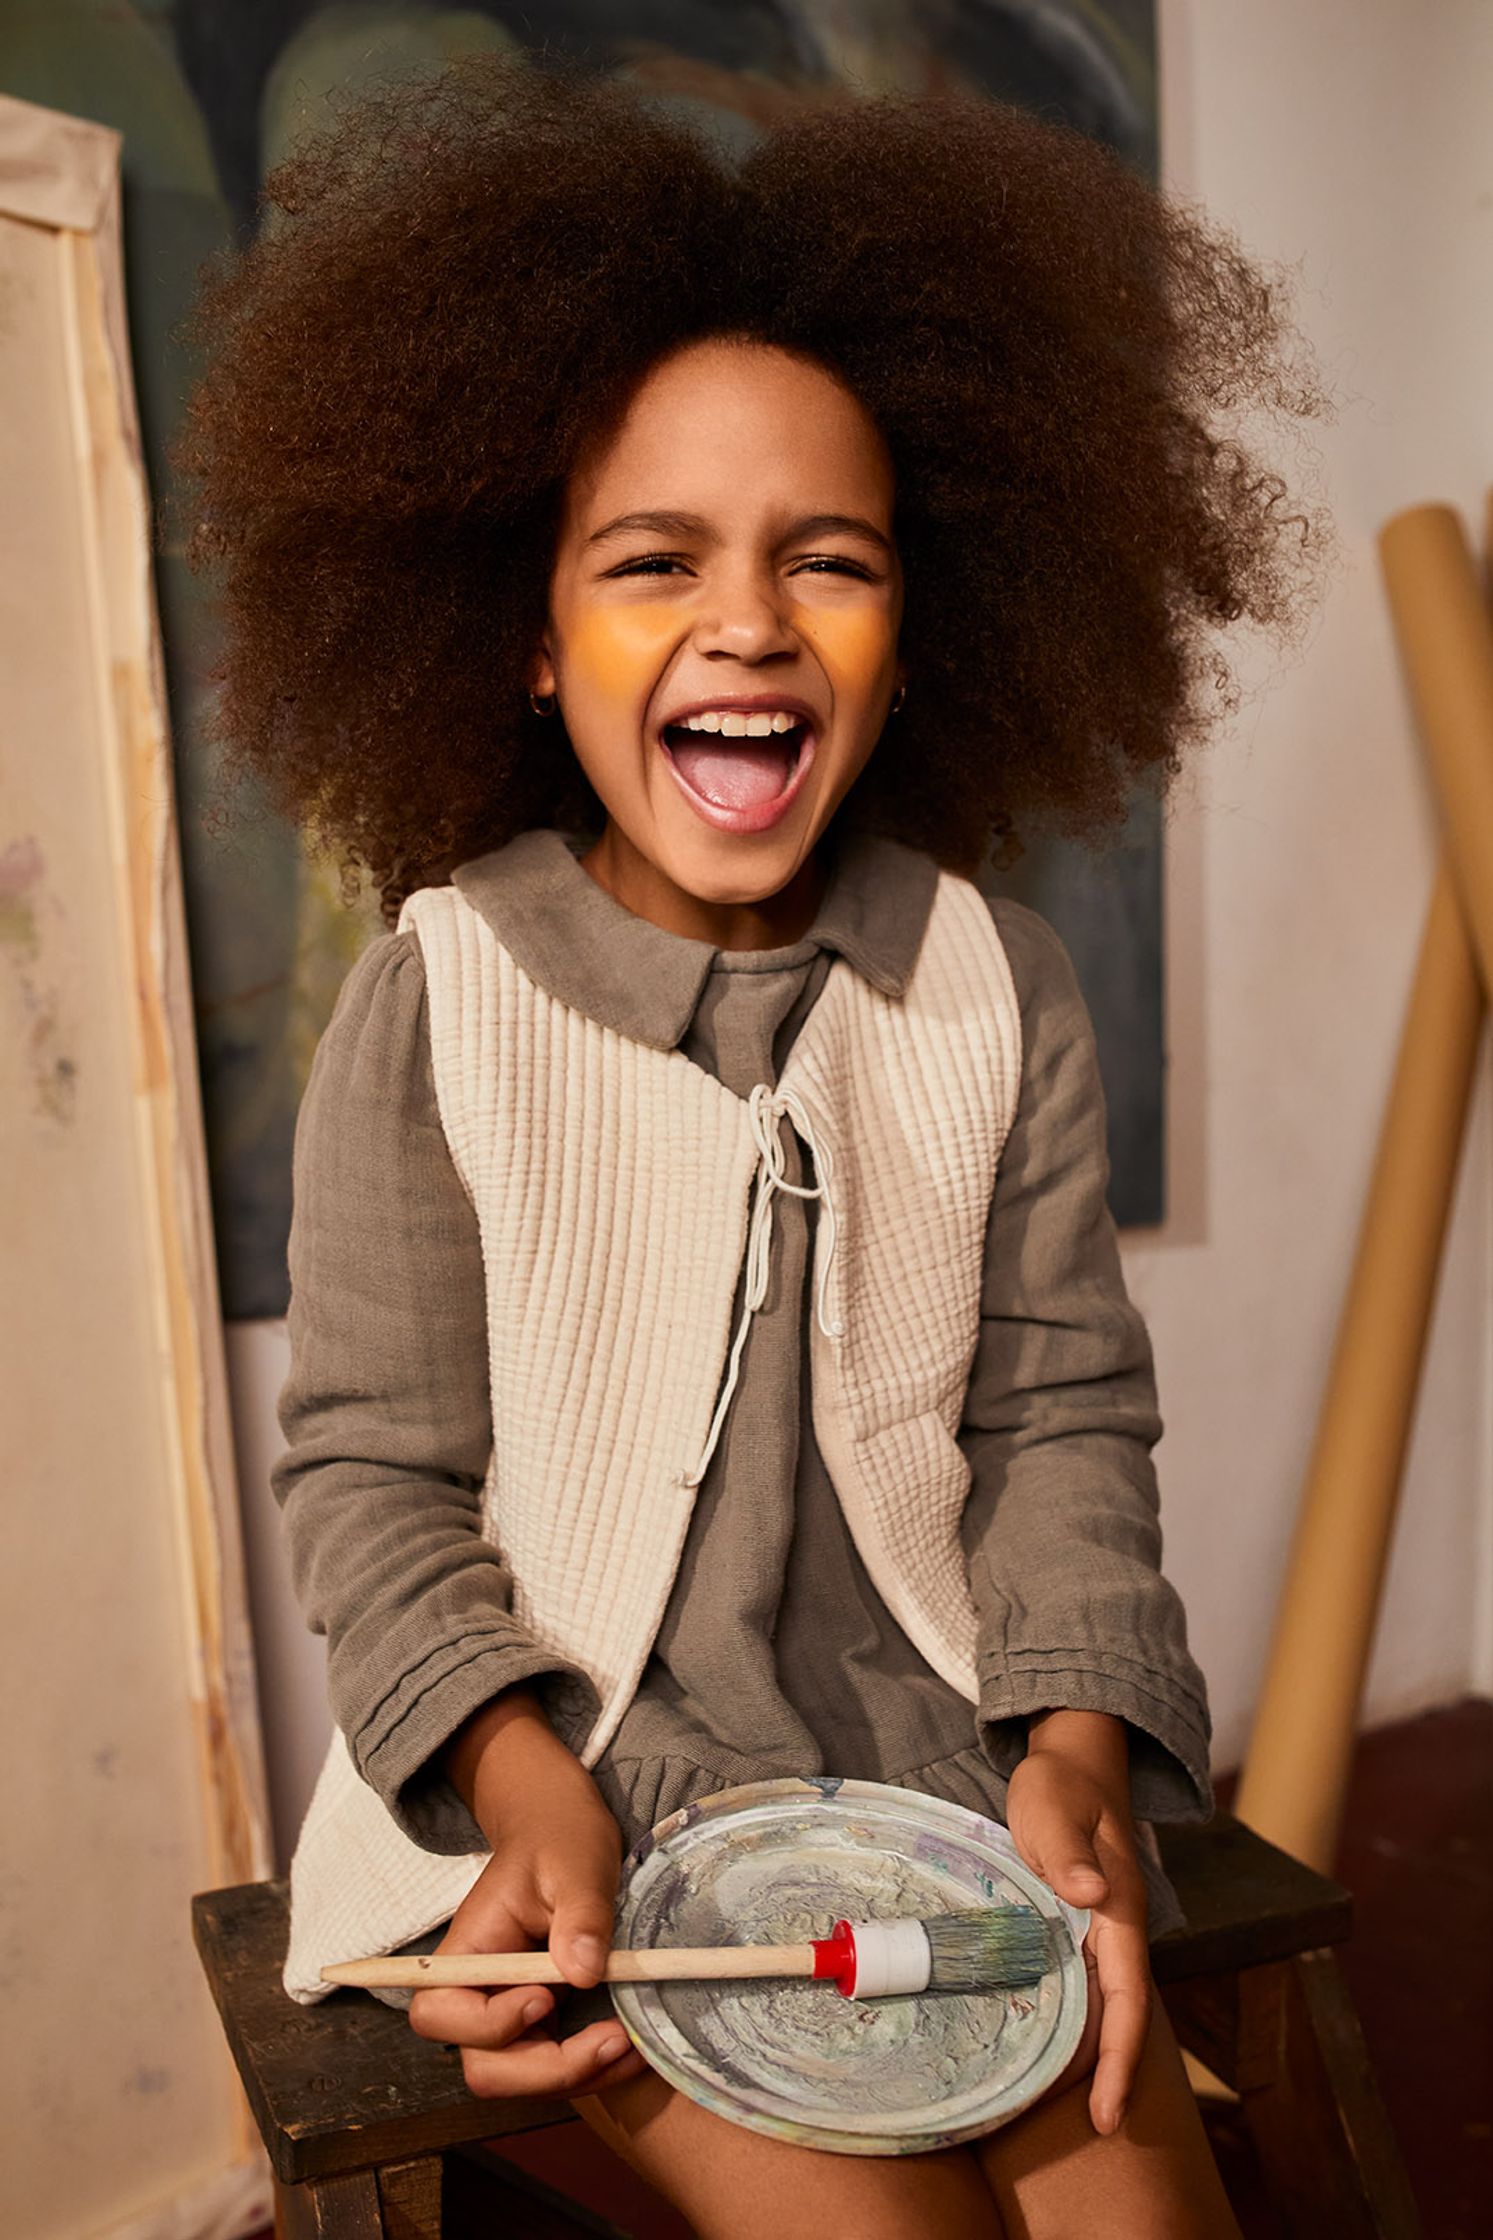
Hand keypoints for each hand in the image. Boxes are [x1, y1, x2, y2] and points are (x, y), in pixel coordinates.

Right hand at [406, 1690, 649, 2098]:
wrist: (564, 1830)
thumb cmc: (560, 1837)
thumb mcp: (577, 1863)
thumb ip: (581, 1914)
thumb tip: (584, 1973)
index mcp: (468, 1949)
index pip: (442, 2014)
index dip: (491, 2024)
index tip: (547, 1996)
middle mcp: (479, 1992)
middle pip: (485, 2068)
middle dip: (548, 2071)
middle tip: (611, 2038)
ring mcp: (511, 2012)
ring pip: (524, 2079)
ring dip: (580, 2075)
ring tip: (635, 2043)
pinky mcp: (543, 2022)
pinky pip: (557, 2066)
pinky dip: (595, 2067)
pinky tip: (635, 2044)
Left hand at [1003, 1709, 1149, 2135]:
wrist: (1072, 1757)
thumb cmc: (1060, 1782)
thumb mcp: (1053, 1808)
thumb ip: (1069, 1850)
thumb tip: (1089, 1894)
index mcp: (1120, 1908)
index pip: (1128, 1998)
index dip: (1121, 2057)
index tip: (1108, 2110)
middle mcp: (1117, 1925)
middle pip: (1123, 2013)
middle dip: (1113, 2072)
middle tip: (1096, 2127)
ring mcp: (1101, 1925)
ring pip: (1106, 2002)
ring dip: (1095, 2050)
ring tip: (1069, 2102)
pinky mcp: (1080, 1920)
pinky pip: (1086, 1981)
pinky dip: (1077, 2018)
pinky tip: (1053, 2041)